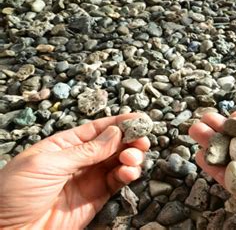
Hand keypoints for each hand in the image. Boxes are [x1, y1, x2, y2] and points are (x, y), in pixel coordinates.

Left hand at [0, 113, 149, 228]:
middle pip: (112, 144)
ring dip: (131, 157)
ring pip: (118, 162)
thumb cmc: (13, 194)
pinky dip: (127, 175)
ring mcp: (88, 179)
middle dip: (129, 140)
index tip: (140, 119)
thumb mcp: (47, 164)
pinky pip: (117, 182)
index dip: (119, 122)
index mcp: (63, 145)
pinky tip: (129, 172)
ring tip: (132, 158)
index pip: (97, 129)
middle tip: (141, 140)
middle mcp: (79, 160)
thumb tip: (115, 133)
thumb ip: (85, 150)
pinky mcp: (95, 198)